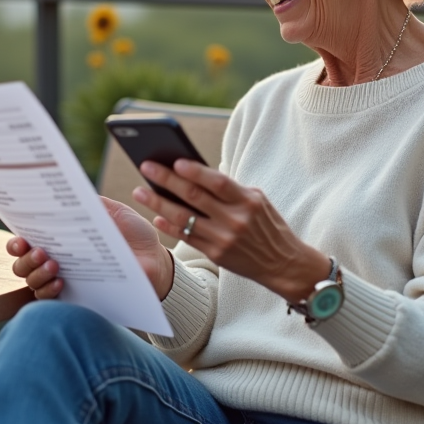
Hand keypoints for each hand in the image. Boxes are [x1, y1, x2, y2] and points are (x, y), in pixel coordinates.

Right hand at [7, 196, 173, 300]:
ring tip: (54, 264)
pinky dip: (49, 290)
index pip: (27, 239)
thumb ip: (92, 203)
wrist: (155, 261)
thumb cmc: (133, 235)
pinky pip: (49, 300)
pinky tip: (61, 282)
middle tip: (41, 251)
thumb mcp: (115, 213)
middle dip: (25, 257)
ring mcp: (62, 280)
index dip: (16, 240)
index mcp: (61, 237)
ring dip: (36, 273)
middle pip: (21, 263)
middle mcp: (55, 259)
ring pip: (31, 281)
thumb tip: (69, 190)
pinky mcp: (74, 298)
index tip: (21, 238)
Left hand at [132, 160, 327, 303]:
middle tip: (146, 167)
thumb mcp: (257, 201)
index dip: (195, 171)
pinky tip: (156, 215)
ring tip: (140, 191)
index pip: (217, 182)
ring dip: (158, 203)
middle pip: (194, 196)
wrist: (283, 263)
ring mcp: (224, 238)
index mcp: (247, 201)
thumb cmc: (268, 225)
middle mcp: (235, 220)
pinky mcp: (216, 254)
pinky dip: (169, 226)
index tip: (174, 160)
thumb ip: (230, 189)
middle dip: (166, 180)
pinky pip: (187, 237)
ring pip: (184, 217)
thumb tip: (195, 173)